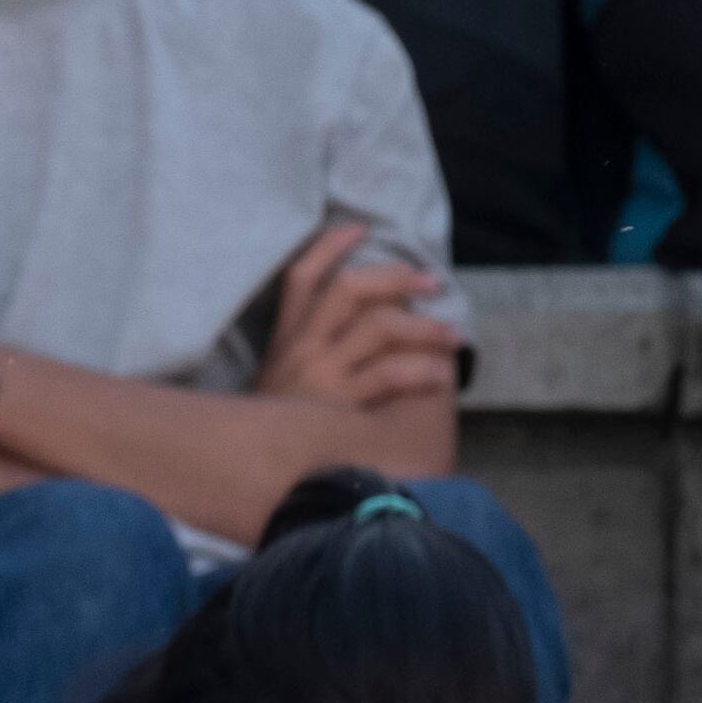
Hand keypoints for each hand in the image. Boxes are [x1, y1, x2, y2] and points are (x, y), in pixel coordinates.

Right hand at [250, 219, 464, 412]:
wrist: (248, 475)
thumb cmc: (272, 431)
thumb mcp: (276, 387)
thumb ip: (308, 357)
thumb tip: (368, 328)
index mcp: (284, 340)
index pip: (301, 278)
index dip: (329, 246)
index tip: (359, 228)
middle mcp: (299, 349)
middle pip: (348, 289)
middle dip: (396, 278)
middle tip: (432, 285)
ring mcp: (317, 375)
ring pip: (379, 326)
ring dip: (425, 328)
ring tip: (452, 338)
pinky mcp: (336, 405)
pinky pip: (389, 375)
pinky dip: (422, 370)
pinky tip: (440, 377)